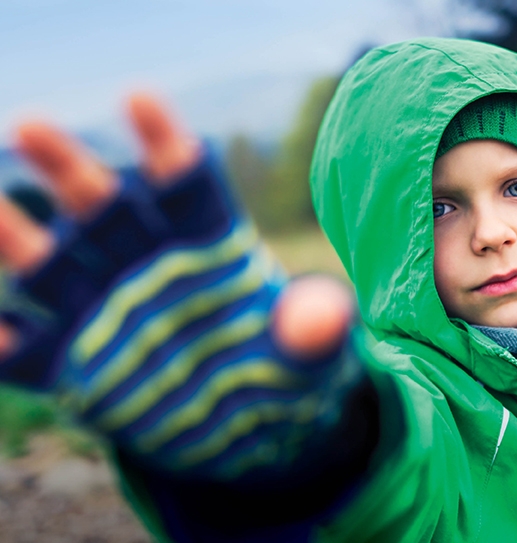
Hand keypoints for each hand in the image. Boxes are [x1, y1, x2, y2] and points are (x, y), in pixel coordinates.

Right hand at [0, 93, 362, 481]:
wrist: (254, 424)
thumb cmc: (284, 368)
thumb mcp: (310, 353)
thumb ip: (315, 330)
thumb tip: (325, 319)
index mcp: (209, 248)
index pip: (188, 188)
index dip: (164, 146)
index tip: (137, 98)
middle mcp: (148, 268)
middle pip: (106, 209)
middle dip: (69, 170)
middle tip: (31, 127)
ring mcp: (108, 315)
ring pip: (54, 267)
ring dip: (15, 239)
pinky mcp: (80, 369)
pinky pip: (30, 356)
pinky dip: (7, 344)